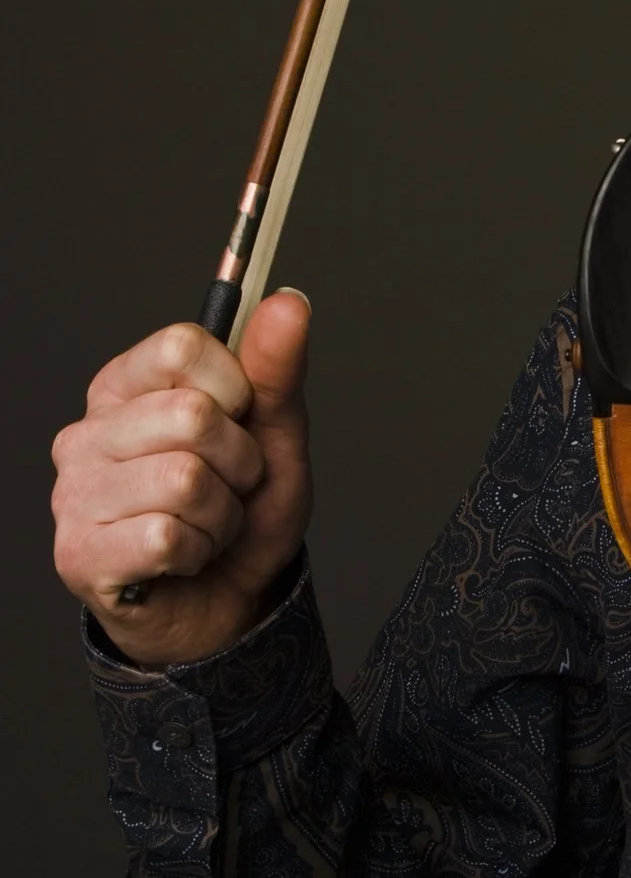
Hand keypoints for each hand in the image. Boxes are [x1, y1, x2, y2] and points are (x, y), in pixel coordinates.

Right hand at [52, 290, 314, 666]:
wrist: (228, 596)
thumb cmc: (245, 507)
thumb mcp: (276, 432)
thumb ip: (277, 368)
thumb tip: (289, 301)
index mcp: (127, 387)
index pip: (182, 346)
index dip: (236, 386)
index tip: (239, 417)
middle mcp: (86, 434)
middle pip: (191, 415)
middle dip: (239, 459)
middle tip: (229, 483)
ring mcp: (73, 495)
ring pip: (184, 479)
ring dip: (222, 511)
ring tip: (208, 521)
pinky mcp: (78, 554)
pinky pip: (167, 536)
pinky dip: (199, 548)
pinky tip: (185, 555)